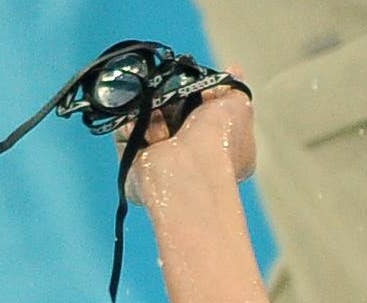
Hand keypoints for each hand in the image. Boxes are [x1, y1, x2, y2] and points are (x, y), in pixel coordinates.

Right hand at [122, 85, 254, 204]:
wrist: (188, 168)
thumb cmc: (219, 140)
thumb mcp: (239, 107)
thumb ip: (234, 87)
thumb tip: (233, 70)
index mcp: (221, 145)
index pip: (205, 111)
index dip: (198, 93)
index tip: (194, 83)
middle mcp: (193, 154)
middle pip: (173, 110)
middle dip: (170, 99)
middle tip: (173, 98)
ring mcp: (164, 159)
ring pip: (148, 118)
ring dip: (151, 111)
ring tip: (161, 120)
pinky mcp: (137, 163)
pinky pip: (126, 132)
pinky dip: (131, 125)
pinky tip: (142, 128)